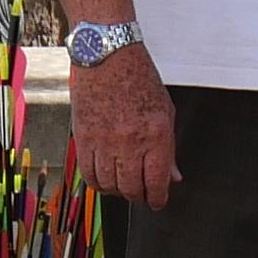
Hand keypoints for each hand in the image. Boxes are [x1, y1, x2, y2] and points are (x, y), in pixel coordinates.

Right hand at [70, 38, 180, 204]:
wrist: (106, 56)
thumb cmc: (137, 78)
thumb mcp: (164, 110)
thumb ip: (169, 148)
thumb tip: (173, 176)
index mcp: (155, 134)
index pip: (156, 183)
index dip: (158, 199)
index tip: (157, 201)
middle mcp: (130, 141)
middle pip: (132, 189)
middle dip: (139, 197)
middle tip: (141, 193)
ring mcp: (104, 142)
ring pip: (109, 185)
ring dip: (117, 190)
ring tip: (122, 184)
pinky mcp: (83, 139)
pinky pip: (88, 174)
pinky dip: (97, 181)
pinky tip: (104, 176)